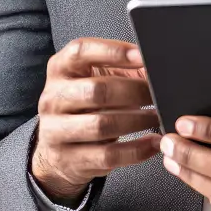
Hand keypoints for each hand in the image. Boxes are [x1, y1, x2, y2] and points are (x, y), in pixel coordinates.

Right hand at [31, 38, 160, 203]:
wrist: (57, 150)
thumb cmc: (85, 106)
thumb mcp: (97, 80)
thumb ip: (124, 69)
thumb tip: (156, 67)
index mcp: (59, 69)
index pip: (80, 51)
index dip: (113, 50)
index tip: (141, 55)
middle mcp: (53, 98)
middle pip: (96, 90)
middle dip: (134, 91)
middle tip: (157, 94)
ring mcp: (55, 131)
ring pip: (102, 125)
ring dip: (137, 121)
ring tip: (157, 117)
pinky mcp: (67, 160)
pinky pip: (107, 155)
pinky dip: (136, 150)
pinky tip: (152, 143)